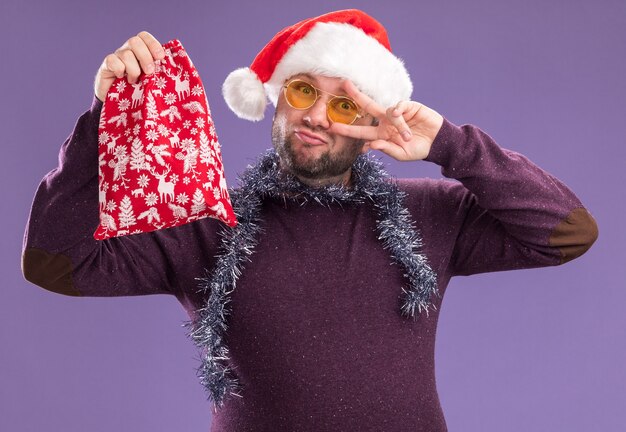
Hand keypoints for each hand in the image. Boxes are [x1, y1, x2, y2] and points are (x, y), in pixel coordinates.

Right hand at [94, 31, 165, 101]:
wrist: (119, 105)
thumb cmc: (140, 92)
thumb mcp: (154, 81)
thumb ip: (162, 72)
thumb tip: (179, 66)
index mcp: (141, 51)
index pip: (144, 36)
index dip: (153, 44)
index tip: (160, 57)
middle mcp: (127, 51)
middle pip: (135, 41)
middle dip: (145, 57)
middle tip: (149, 72)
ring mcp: (116, 57)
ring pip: (126, 54)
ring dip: (133, 69)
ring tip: (135, 81)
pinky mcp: (106, 66)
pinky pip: (112, 61)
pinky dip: (119, 70)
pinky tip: (122, 79)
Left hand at [329, 80, 443, 160]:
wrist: (437, 142)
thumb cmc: (418, 149)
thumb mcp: (401, 154)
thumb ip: (386, 149)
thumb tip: (371, 144)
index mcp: (381, 134)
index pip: (361, 132)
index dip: (347, 130)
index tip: (332, 128)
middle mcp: (386, 121)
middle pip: (367, 106)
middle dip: (356, 95)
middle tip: (344, 85)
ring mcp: (397, 113)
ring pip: (388, 112)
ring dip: (398, 125)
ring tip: (408, 137)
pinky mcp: (409, 106)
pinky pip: (399, 106)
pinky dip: (399, 112)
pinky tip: (402, 118)